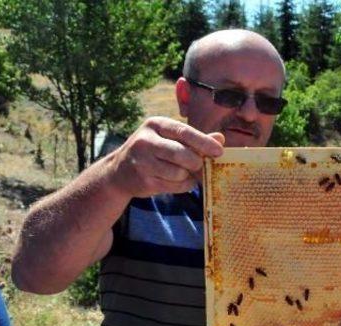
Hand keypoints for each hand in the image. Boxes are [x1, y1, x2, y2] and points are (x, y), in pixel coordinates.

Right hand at [107, 116, 223, 197]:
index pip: (183, 131)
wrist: (119, 172)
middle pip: (182, 154)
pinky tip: (173, 180)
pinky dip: (182, 185)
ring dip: (187, 176)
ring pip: (179, 173)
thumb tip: (220, 138)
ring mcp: (142, 162)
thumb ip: (194, 139)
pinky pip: (175, 186)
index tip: (219, 150)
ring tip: (181, 172)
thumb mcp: (169, 138)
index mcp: (155, 124)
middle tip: (198, 165)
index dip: (203, 142)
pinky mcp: (144, 181)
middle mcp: (146, 141)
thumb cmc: (152, 151)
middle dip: (196, 162)